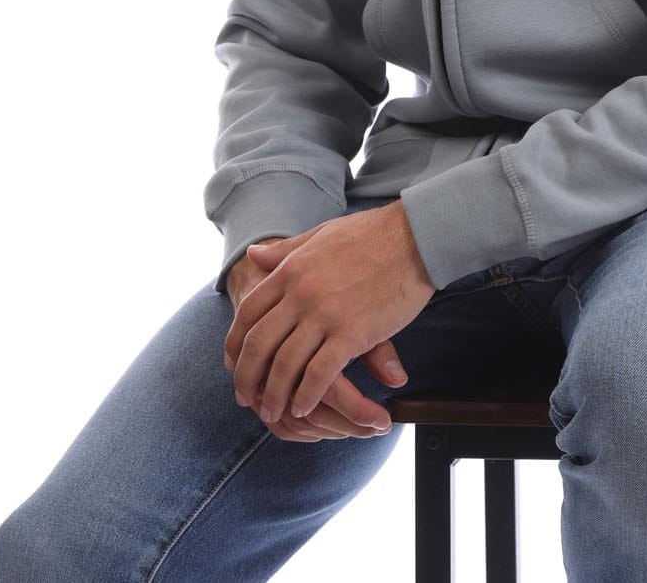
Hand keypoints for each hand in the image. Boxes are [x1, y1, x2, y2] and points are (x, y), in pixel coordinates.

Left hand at [226, 240, 408, 441]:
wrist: (414, 237)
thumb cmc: (371, 235)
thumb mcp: (320, 235)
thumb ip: (285, 251)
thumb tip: (252, 255)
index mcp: (292, 270)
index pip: (249, 312)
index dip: (235, 342)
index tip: (232, 363)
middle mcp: (301, 293)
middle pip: (259, 344)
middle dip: (247, 376)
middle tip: (246, 397)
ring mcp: (326, 314)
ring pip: (286, 364)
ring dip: (275, 394)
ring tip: (272, 411)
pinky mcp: (353, 332)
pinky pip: (320, 373)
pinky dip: (307, 395)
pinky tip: (304, 407)